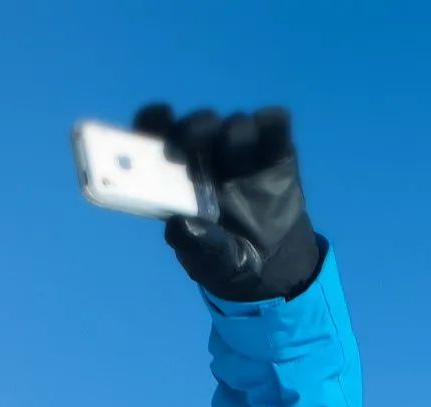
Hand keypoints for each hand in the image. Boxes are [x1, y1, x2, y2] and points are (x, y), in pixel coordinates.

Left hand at [132, 102, 321, 302]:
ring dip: (235, 132)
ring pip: (235, 123)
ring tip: (241, 164)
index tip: (160, 116)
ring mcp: (242, 153)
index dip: (153, 122)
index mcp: (178, 180)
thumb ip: (197, 246)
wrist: (277, 265)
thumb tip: (182, 224)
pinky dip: (272, 122)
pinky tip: (269, 130)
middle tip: (196, 140)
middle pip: (196, 126)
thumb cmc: (230, 261)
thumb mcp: (213, 264)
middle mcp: (207, 158)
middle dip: (195, 127)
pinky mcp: (276, 153)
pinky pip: (273, 125)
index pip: (157, 138)